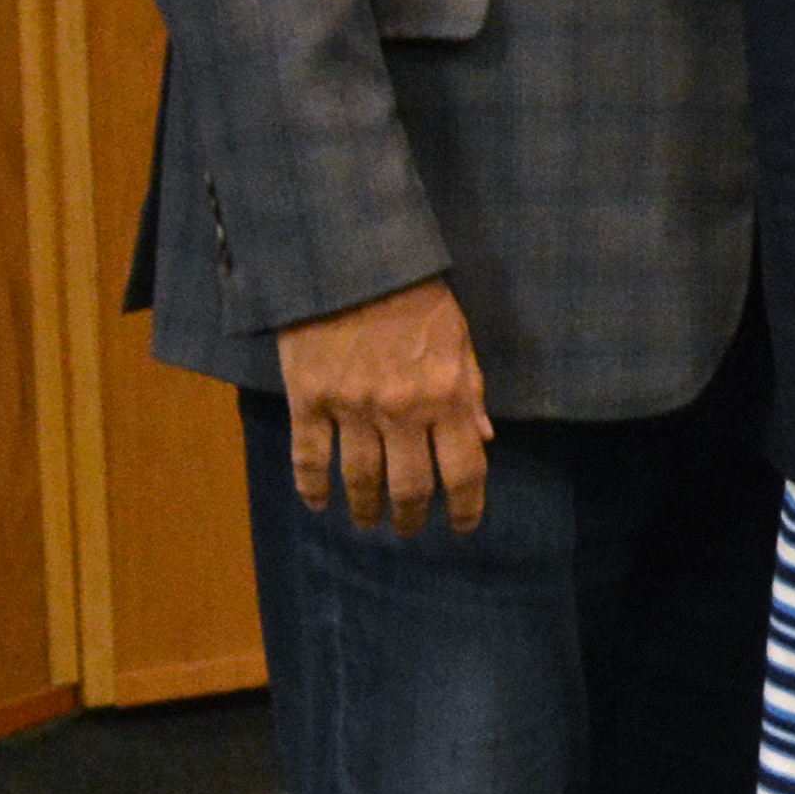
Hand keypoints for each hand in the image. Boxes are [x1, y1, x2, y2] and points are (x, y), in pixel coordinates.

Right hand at [274, 276, 491, 534]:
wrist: (352, 262)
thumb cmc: (415, 296)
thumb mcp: (458, 339)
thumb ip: (471, 390)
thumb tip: (485, 439)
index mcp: (447, 397)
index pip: (465, 469)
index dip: (466, 506)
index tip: (463, 526)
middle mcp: (402, 412)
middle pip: (410, 485)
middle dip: (411, 517)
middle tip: (408, 531)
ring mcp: (352, 408)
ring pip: (360, 478)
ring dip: (366, 508)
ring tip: (367, 522)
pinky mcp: (309, 398)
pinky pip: (309, 455)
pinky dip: (312, 486)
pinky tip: (317, 503)